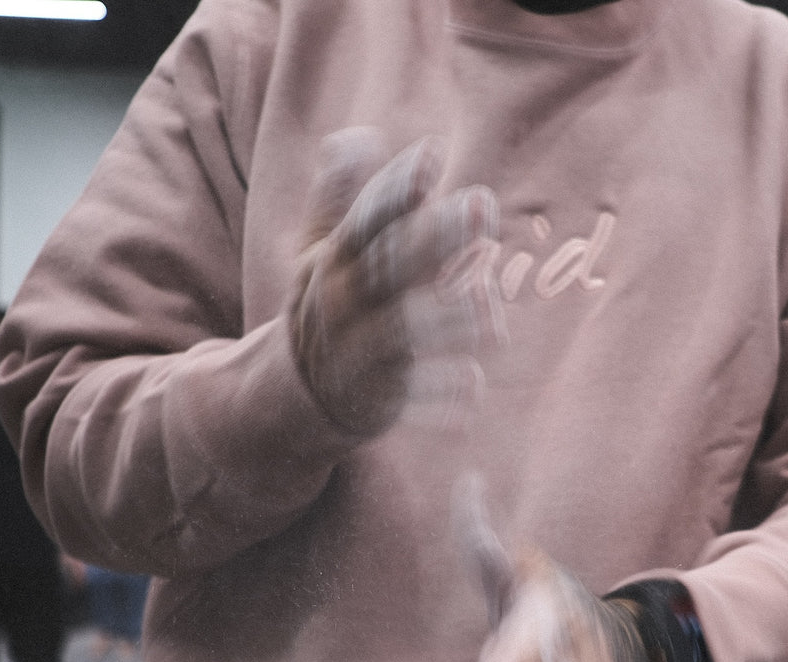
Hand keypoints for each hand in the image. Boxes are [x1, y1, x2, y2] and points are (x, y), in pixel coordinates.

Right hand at [289, 128, 501, 435]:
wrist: (296, 395)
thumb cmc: (329, 306)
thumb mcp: (322, 250)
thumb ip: (341, 197)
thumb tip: (357, 137)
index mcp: (336, 260)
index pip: (366, 217)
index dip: (397, 187)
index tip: (432, 152)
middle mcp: (346, 301)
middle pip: (391, 264)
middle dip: (434, 236)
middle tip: (482, 205)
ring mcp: (361, 351)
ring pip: (404, 331)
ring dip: (448, 318)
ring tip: (491, 310)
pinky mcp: (378, 397)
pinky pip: (410, 398)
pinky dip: (439, 398)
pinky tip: (474, 388)